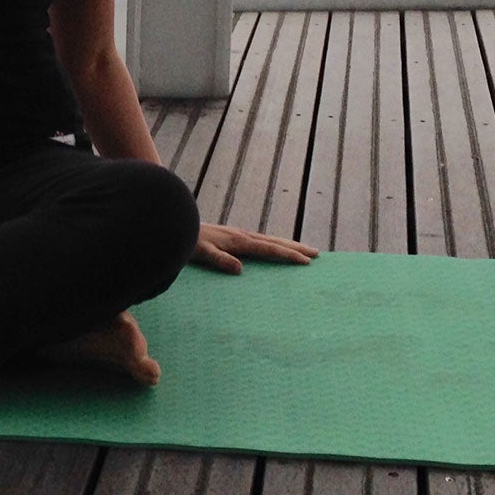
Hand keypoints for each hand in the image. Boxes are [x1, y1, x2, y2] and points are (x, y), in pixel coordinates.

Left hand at [192, 222, 320, 274]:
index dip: (289, 255)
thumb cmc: (187, 242)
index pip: (270, 249)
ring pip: (269, 240)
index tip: (307, 261)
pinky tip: (274, 248)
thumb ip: (219, 260)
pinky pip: (260, 241)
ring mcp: (238, 234)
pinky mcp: (232, 236)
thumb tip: (240, 269)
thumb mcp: (200, 252)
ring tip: (303, 249)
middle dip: (296, 247)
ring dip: (287, 244)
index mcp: (239, 241)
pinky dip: (273, 244)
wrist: (177, 224)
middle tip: (317, 253)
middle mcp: (242, 236)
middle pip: (275, 242)